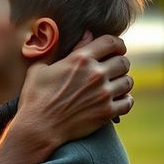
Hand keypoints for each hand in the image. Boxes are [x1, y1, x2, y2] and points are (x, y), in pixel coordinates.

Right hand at [16, 33, 132, 150]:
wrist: (38, 127)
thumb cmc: (35, 97)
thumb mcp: (41, 68)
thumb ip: (62, 50)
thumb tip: (83, 35)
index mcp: (80, 59)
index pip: (111, 42)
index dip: (117, 44)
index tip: (117, 49)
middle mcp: (95, 74)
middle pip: (123, 62)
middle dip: (119, 63)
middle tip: (113, 69)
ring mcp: (103, 94)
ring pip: (128, 81)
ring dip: (122, 82)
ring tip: (114, 85)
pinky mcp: (106, 112)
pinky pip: (128, 102)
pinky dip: (125, 100)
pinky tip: (116, 100)